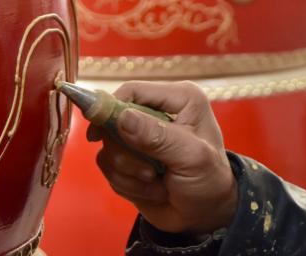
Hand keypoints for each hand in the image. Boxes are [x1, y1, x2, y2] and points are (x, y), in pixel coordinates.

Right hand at [90, 81, 237, 234]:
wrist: (205, 214)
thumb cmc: (209, 179)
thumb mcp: (191, 157)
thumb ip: (158, 137)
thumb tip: (122, 117)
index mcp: (180, 98)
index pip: (132, 91)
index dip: (110, 109)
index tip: (96, 135)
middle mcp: (158, 111)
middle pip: (112, 120)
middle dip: (126, 154)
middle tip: (151, 172)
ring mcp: (141, 135)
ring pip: (107, 147)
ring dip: (129, 172)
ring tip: (157, 181)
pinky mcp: (129, 157)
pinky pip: (107, 166)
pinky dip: (126, 184)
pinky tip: (151, 189)